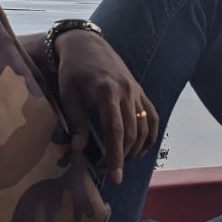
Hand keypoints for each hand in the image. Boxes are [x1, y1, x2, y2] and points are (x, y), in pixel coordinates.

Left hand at [54, 29, 159, 183]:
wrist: (87, 44)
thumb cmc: (73, 71)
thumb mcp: (68, 94)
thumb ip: (76, 122)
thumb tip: (78, 150)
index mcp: (107, 92)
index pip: (115, 131)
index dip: (116, 156)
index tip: (114, 177)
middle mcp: (127, 92)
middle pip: (132, 133)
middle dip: (122, 157)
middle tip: (106, 170)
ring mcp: (137, 91)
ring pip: (144, 128)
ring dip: (135, 149)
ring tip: (119, 161)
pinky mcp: (141, 92)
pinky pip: (152, 117)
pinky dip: (149, 136)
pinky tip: (139, 148)